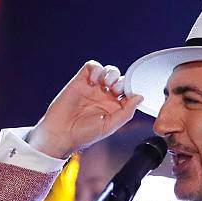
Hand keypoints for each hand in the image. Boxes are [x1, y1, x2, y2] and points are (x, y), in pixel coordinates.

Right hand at [27, 61, 143, 158]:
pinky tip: (93, 81)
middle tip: (114, 90)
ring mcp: (93, 87)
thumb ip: (127, 112)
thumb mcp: (110, 126)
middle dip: (121, 82)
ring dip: (111, 74)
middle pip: (120, 79)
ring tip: (105, 84)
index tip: (129, 93)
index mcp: (114, 107)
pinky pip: (92, 67)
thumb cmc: (84, 134)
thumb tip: (140, 97)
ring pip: (108, 71)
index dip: (131, 89)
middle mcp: (105, 96)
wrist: (61, 133)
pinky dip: (96, 69)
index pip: (128, 92)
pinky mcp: (80, 81)